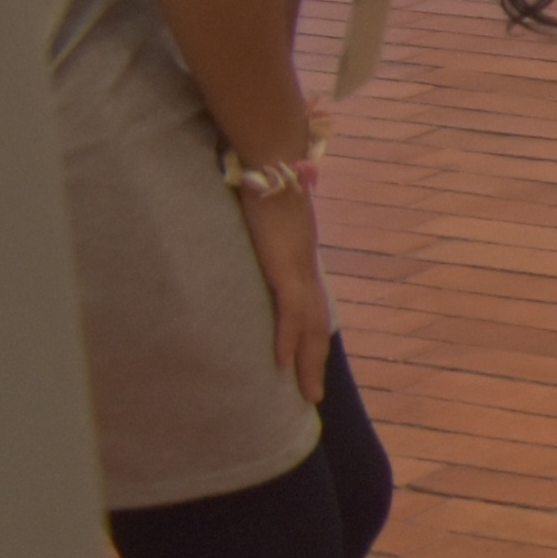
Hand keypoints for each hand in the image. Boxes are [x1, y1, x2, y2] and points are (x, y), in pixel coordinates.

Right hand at [240, 183, 333, 404]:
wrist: (272, 161)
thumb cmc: (263, 183)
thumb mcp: (259, 219)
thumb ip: (255, 236)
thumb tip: (238, 240)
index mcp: (300, 261)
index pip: (312, 308)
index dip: (312, 338)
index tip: (309, 364)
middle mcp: (306, 269)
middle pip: (319, 326)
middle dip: (316, 362)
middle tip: (312, 397)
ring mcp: (298, 269)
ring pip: (311, 326)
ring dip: (309, 362)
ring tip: (306, 394)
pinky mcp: (285, 266)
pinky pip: (290, 311)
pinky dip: (289, 338)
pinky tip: (284, 364)